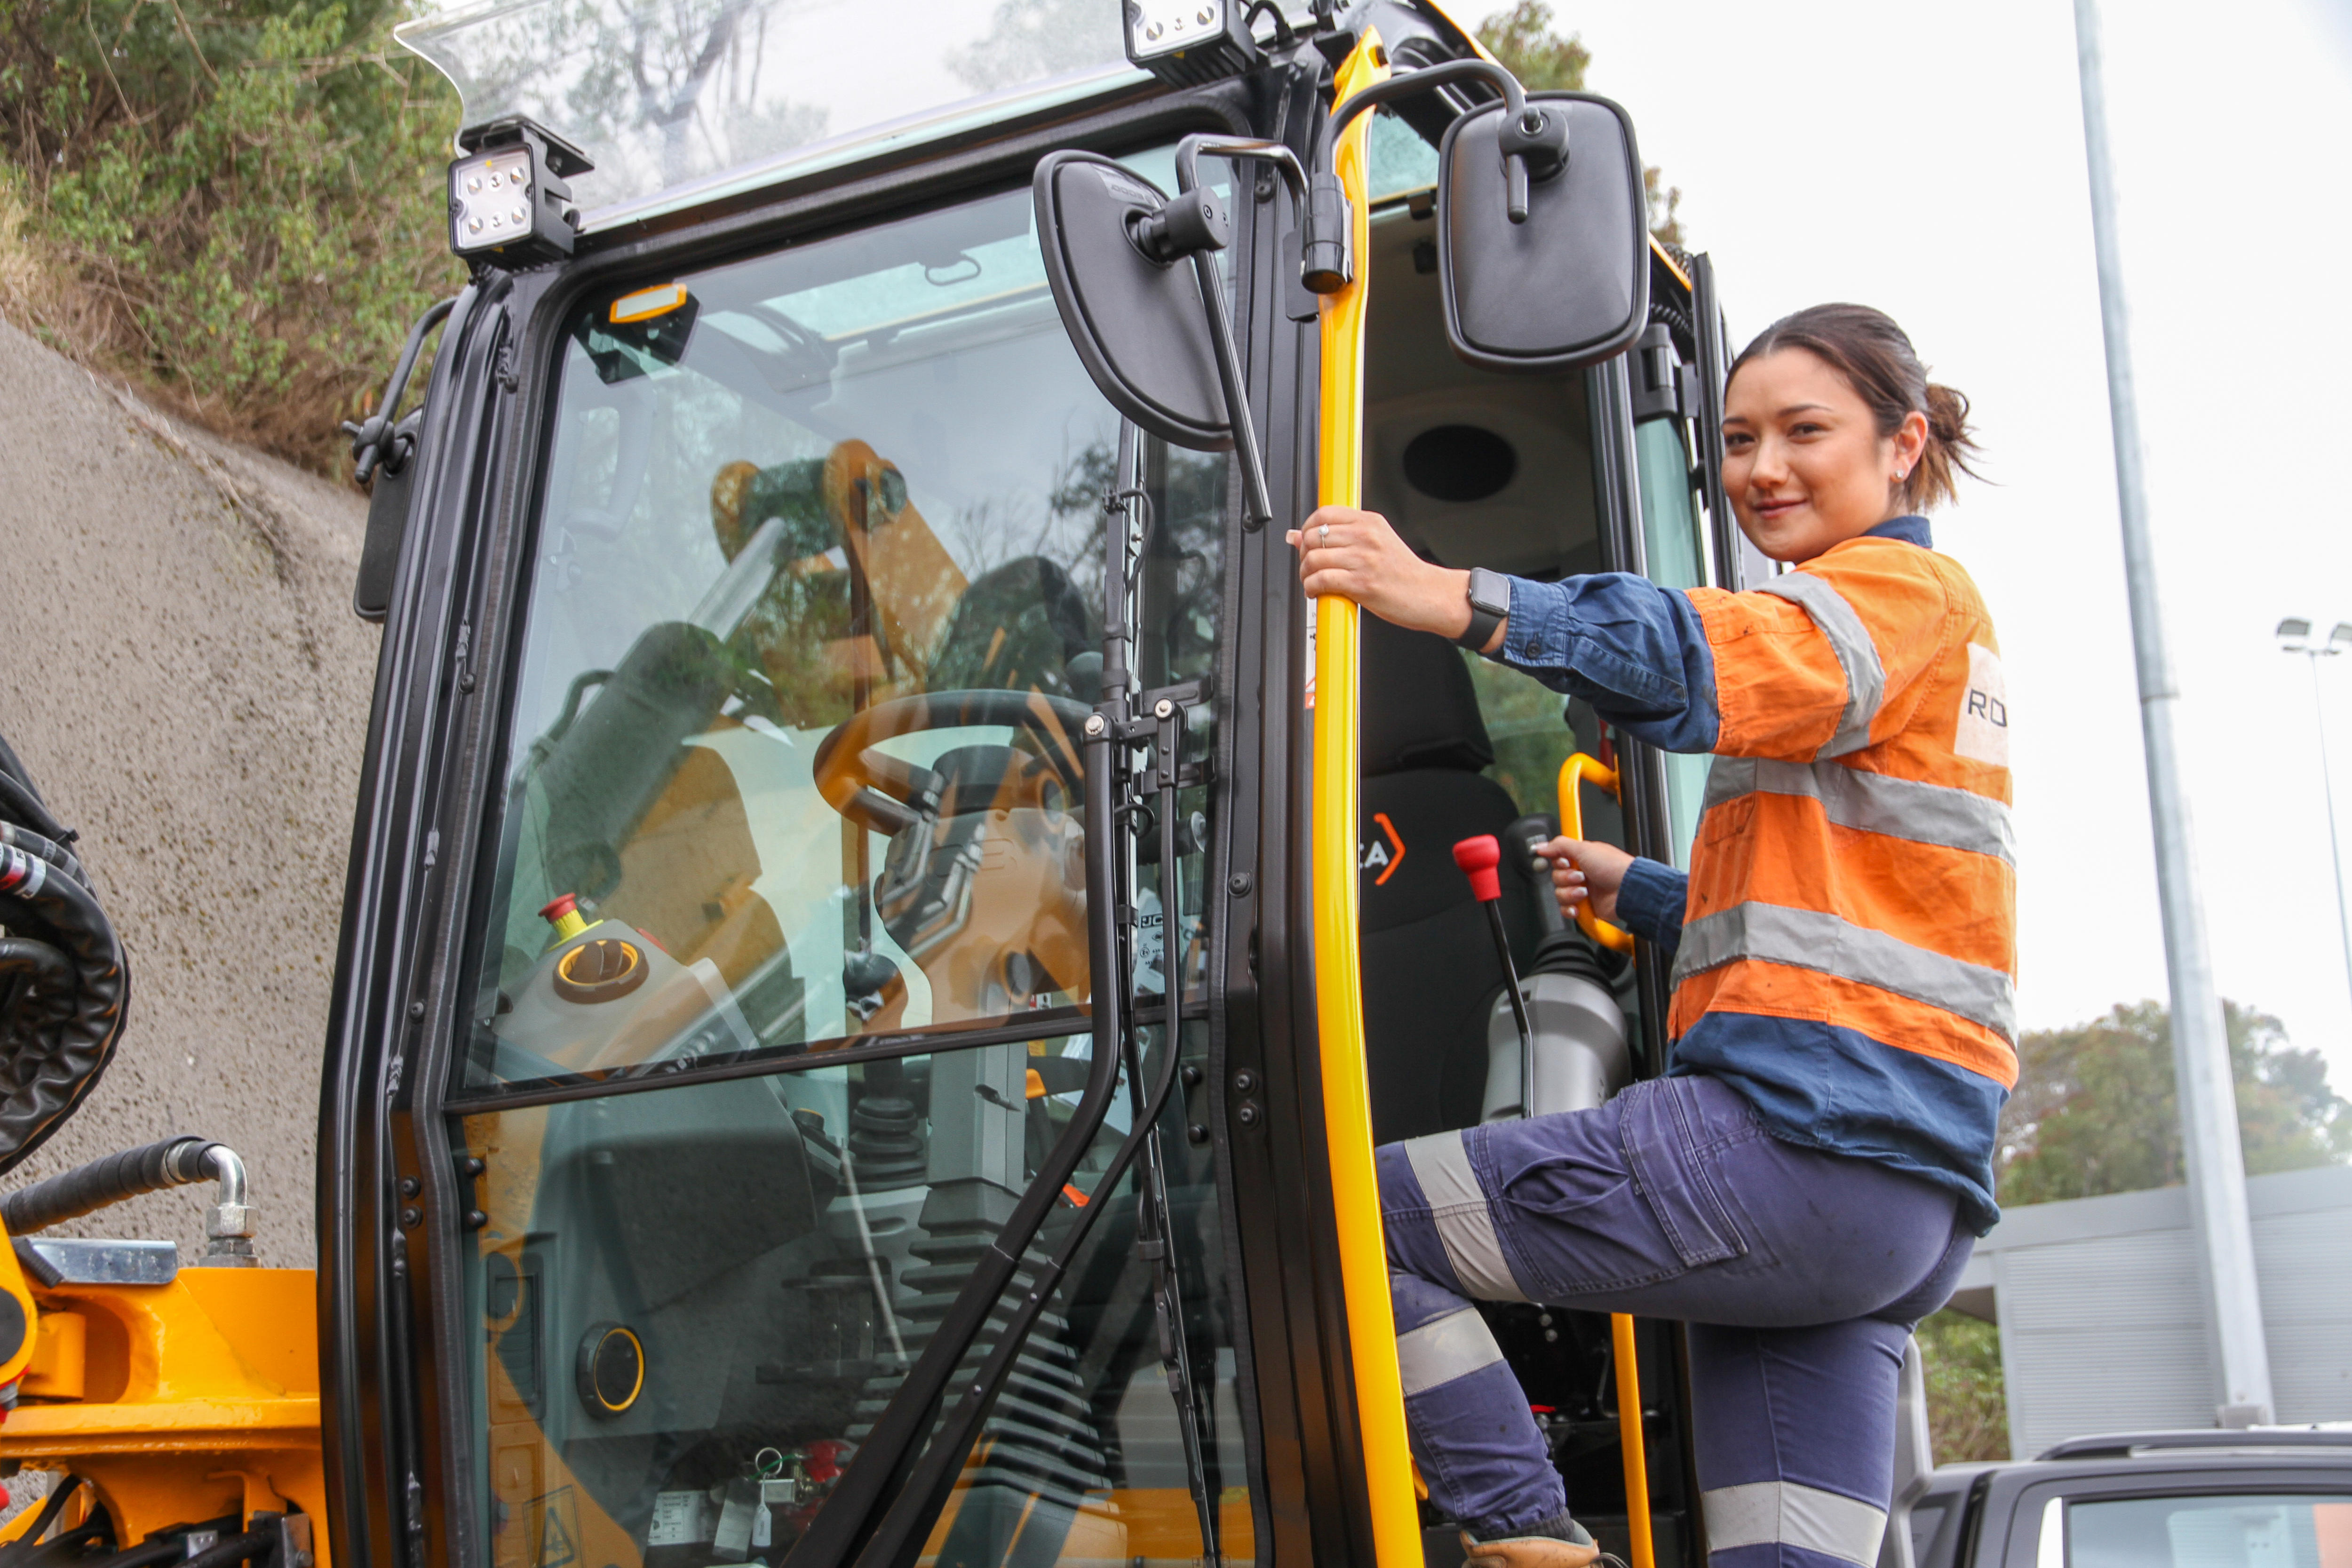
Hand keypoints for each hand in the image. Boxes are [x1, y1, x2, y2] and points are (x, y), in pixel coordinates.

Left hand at [1286, 506, 1499, 650]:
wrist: (1430, 595)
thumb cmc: (1404, 573)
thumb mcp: (1377, 543)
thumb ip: (1342, 537)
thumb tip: (1297, 535)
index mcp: (1370, 522)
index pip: (1324, 514)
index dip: (1307, 529)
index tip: (1306, 542)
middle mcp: (1366, 537)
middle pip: (1314, 537)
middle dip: (1304, 554)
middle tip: (1309, 567)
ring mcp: (1364, 560)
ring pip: (1314, 558)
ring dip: (1305, 574)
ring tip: (1311, 582)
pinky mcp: (1362, 584)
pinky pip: (1322, 580)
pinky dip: (1311, 587)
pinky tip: (1316, 592)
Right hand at [1534, 837, 1632, 925]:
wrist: (1627, 890)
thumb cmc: (1614, 867)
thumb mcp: (1584, 848)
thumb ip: (1560, 845)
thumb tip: (1541, 847)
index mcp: (1581, 858)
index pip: (1557, 860)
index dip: (1557, 863)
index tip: (1563, 863)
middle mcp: (1581, 874)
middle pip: (1556, 878)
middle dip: (1566, 879)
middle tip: (1580, 877)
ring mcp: (1582, 891)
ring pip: (1560, 894)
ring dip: (1570, 894)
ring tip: (1584, 892)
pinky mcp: (1584, 907)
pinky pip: (1566, 910)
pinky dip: (1570, 909)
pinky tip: (1579, 906)